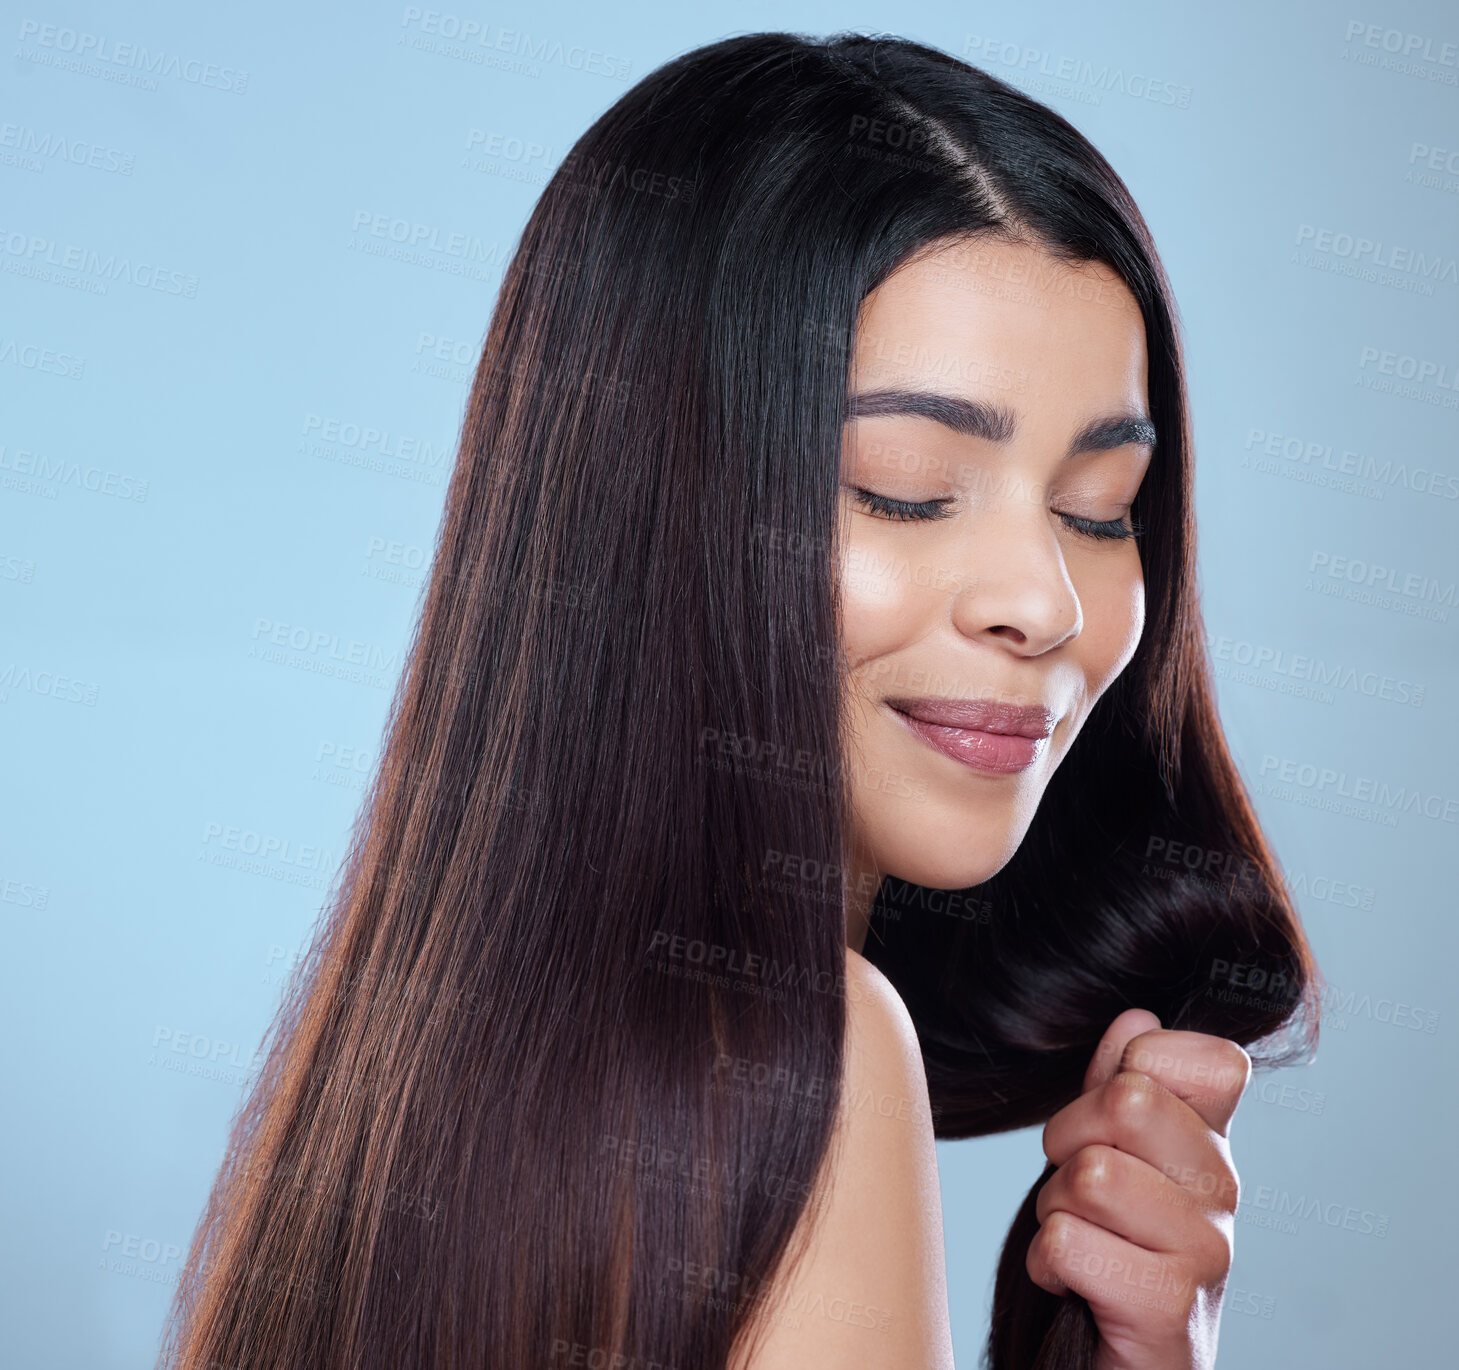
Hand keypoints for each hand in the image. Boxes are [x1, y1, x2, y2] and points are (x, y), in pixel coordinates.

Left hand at [1026, 1009, 1251, 1369]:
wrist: (1112, 1367)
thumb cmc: (1103, 1250)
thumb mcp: (1100, 1153)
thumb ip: (1115, 1084)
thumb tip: (1137, 1016)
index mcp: (1214, 1142)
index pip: (1210, 1059)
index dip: (1135, 1069)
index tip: (1112, 1122)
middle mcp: (1227, 1191)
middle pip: (1128, 1103)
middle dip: (1070, 1140)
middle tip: (1078, 1190)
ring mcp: (1208, 1251)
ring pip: (1090, 1173)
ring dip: (1055, 1208)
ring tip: (1079, 1240)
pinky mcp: (1170, 1307)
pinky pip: (1067, 1241)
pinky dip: (1047, 1263)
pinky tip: (1074, 1286)